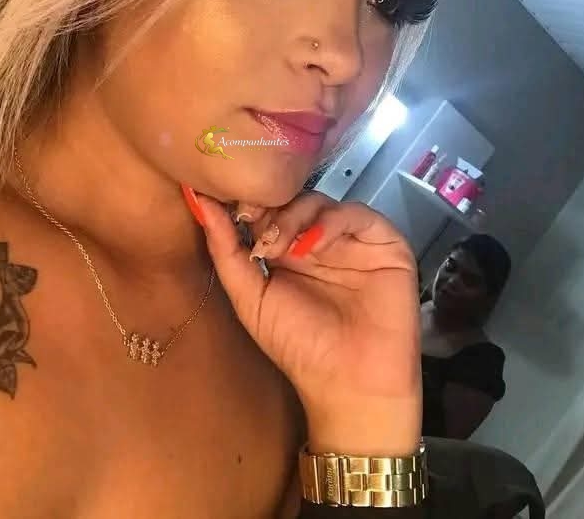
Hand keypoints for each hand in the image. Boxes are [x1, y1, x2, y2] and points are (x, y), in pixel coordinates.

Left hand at [184, 186, 422, 455]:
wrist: (350, 383)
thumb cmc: (300, 346)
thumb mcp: (250, 298)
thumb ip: (226, 251)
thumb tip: (199, 202)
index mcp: (287, 251)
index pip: (267, 210)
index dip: (248, 204)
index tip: (227, 206)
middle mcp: (318, 240)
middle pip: (292, 199)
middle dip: (269, 209)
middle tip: (252, 225)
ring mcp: (350, 240)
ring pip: (321, 202)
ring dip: (295, 217)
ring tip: (281, 247)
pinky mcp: (383, 243)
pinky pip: (357, 215)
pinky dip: (331, 222)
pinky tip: (313, 246)